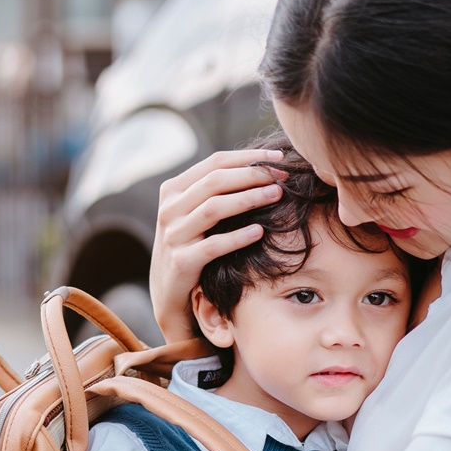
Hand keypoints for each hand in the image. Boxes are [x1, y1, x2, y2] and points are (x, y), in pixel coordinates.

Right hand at [151, 150, 286, 341]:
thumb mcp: (194, 213)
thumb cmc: (191, 245)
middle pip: (215, 181)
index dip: (248, 158)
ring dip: (249, 199)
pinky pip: (214, 246)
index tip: (278, 158)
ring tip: (277, 196)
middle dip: (253, 175)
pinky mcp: (182, 261)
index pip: (214, 162)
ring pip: (214, 208)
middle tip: (282, 178)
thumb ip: (214, 191)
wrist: (168, 292)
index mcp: (173, 189)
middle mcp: (170, 209)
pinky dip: (239, 237)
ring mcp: (174, 235)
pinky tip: (260, 232)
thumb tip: (260, 166)